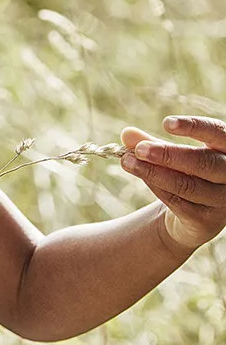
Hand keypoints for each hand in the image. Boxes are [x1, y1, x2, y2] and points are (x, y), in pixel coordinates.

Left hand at [121, 117, 225, 249]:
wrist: (196, 216)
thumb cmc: (186, 173)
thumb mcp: (172, 155)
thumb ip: (151, 142)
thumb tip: (127, 133)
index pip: (217, 133)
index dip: (194, 127)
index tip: (166, 123)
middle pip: (203, 163)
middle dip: (168, 155)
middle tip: (138, 149)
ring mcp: (222, 200)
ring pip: (188, 185)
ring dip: (154, 172)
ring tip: (127, 161)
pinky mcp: (207, 221)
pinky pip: (178, 202)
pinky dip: (156, 186)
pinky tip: (140, 174)